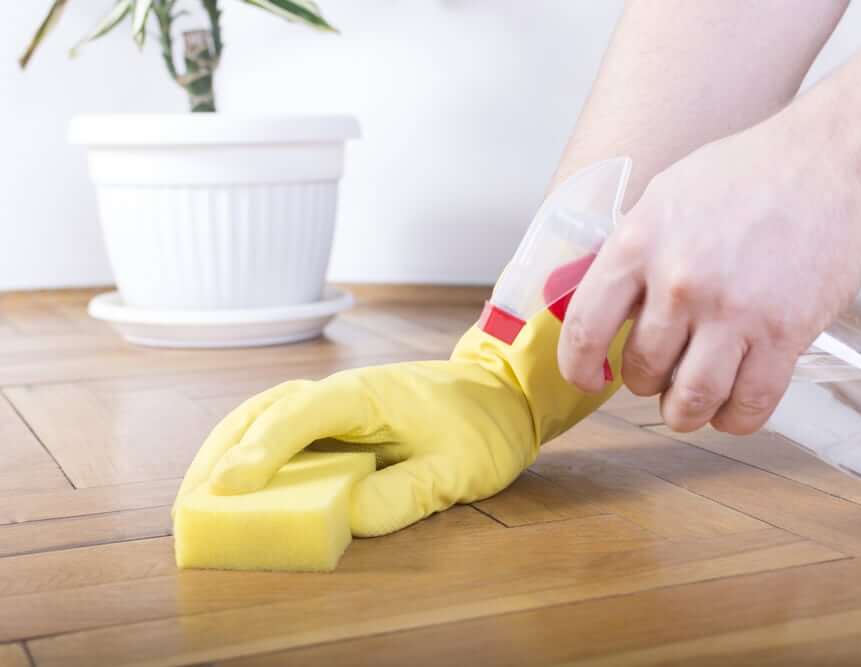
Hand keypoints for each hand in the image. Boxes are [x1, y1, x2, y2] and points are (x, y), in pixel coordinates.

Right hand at [175, 307, 624, 536]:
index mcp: (365, 394)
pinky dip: (251, 453)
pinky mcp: (336, 420)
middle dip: (222, 454)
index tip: (226, 487)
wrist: (502, 394)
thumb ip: (405, 494)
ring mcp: (335, 403)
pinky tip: (236, 485)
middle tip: (191, 503)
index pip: (299, 415)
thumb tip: (345, 517)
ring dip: (226, 452)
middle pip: (263, 412)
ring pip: (263, 417)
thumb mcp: (460, 469)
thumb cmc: (484, 427)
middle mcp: (340, 392)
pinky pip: (281, 431)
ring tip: (197, 498)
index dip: (260, 451)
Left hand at [557, 118, 860, 434]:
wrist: (833, 160)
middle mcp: (679, 282)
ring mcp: (732, 311)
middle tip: (662, 372)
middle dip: (646, 382)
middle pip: (640, 372)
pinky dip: (735, 418)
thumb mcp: (665, 196)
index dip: (578, 368)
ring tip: (693, 401)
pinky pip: (749, 406)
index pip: (585, 328)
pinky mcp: (785, 333)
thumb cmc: (750, 173)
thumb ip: (632, 252)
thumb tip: (606, 306)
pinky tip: (734, 407)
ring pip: (690, 401)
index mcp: (638, 243)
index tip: (587, 380)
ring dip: (686, 412)